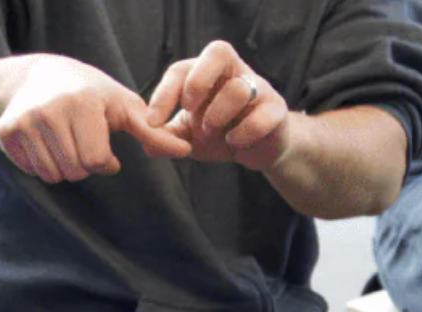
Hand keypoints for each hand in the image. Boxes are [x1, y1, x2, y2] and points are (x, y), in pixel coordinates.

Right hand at [0, 54, 191, 182]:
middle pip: (74, 171)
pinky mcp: (7, 132)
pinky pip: (33, 171)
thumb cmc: (90, 94)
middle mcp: (50, 110)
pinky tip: (45, 142)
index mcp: (82, 103)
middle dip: (84, 165)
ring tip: (65, 142)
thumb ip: (152, 130)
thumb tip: (186, 149)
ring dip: (64, 168)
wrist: (36, 78)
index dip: (104, 162)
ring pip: (53, 175)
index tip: (105, 147)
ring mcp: (25, 121)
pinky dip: (42, 165)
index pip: (95, 161)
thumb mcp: (122, 106)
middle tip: (82, 142)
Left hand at [147, 40, 294, 171]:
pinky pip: (261, 116)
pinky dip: (243, 133)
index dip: (164, 92)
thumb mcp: (189, 135)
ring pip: (239, 88)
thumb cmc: (220, 133)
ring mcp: (258, 88)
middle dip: (197, 81)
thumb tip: (146, 142)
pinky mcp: (276, 110)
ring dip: (217, 115)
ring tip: (211, 132)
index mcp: (208, 73)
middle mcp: (234, 73)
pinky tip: (234, 142)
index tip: (153, 121)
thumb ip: (167, 136)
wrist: (256, 149)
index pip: (183, 68)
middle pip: (218, 52)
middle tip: (188, 110)